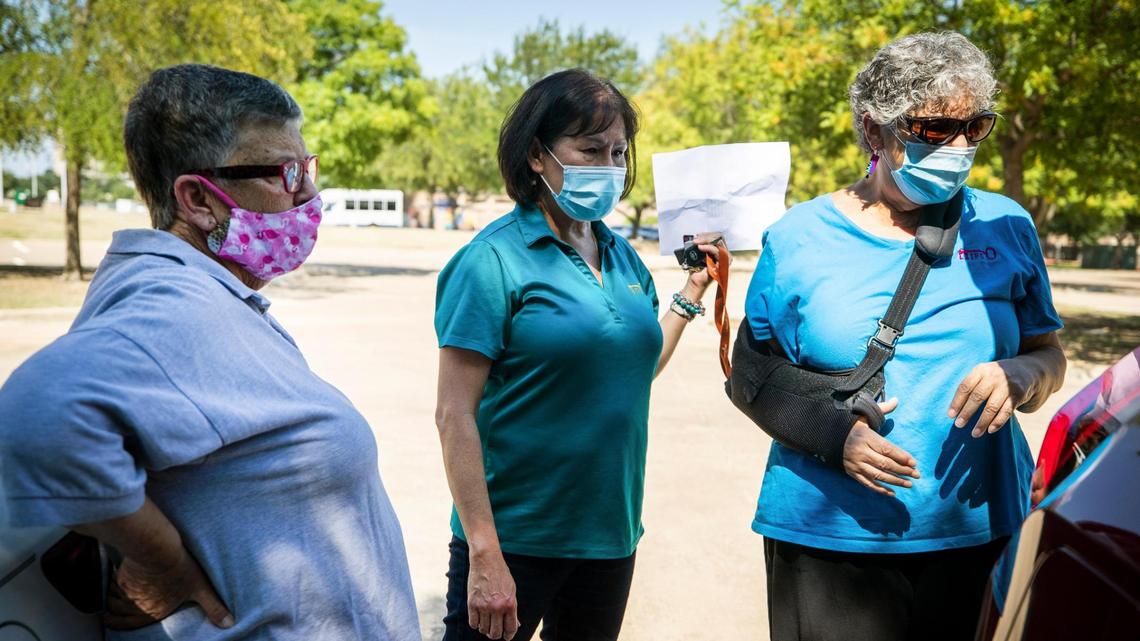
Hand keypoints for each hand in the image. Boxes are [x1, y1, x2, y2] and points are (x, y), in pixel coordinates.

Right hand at [104, 546, 232, 630]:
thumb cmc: (182, 569)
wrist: (159, 550)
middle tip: (107, 616)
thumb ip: (214, 608)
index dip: (122, 624)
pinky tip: (111, 580)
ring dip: (111, 601)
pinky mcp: (122, 575)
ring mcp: (127, 590)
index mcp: (155, 611)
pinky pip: (112, 583)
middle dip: (113, 616)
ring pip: (114, 600)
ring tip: (109, 599)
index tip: (113, 623)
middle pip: (119, 613)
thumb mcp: (202, 589)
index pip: (133, 624)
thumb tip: (229, 624)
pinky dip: (110, 584)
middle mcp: (138, 605)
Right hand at [468, 549, 519, 639]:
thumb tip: (515, 624)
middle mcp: (497, 607)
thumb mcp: (512, 590)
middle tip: (494, 632)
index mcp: (510, 604)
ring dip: (485, 629)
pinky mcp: (472, 603)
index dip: (509, 635)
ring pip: (483, 629)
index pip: (510, 628)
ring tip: (486, 623)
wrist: (486, 560)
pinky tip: (478, 619)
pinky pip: (473, 623)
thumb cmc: (501, 574)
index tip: (506, 636)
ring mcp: (483, 606)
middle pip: (495, 633)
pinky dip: (475, 624)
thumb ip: (513, 608)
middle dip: (495, 635)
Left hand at [681, 232, 729, 296]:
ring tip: (697, 243)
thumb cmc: (696, 269)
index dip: (707, 234)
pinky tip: (701, 247)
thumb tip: (697, 237)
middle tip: (695, 239)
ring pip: (719, 242)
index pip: (717, 236)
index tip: (696, 236)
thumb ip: (700, 244)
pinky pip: (718, 252)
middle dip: (706, 236)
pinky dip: (709, 248)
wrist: (695, 282)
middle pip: (720, 237)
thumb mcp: (696, 253)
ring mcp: (725, 259)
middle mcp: (724, 253)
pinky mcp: (724, 265)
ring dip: (707, 241)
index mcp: (719, 249)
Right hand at [842, 398, 919, 496]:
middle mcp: (860, 451)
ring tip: (909, 484)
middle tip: (917, 475)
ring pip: (878, 475)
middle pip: (885, 464)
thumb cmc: (850, 425)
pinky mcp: (851, 472)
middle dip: (903, 471)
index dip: (902, 457)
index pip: (887, 449)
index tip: (914, 463)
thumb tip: (897, 400)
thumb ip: (882, 409)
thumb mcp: (864, 415)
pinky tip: (892, 493)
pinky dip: (880, 490)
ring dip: (895, 481)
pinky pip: (867, 483)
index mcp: (866, 437)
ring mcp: (855, 464)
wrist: (826, 435)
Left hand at [948, 361, 1027, 436]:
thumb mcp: (983, 374)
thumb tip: (955, 410)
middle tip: (958, 425)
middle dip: (967, 412)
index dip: (957, 402)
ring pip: (992, 406)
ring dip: (982, 422)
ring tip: (974, 434)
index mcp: (981, 370)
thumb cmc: (995, 377)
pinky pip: (1006, 411)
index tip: (950, 415)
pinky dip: (998, 422)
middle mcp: (993, 376)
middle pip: (977, 397)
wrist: (1026, 371)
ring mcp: (1007, 386)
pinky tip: (990, 430)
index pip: (965, 387)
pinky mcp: (1018, 395)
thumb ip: (971, 387)